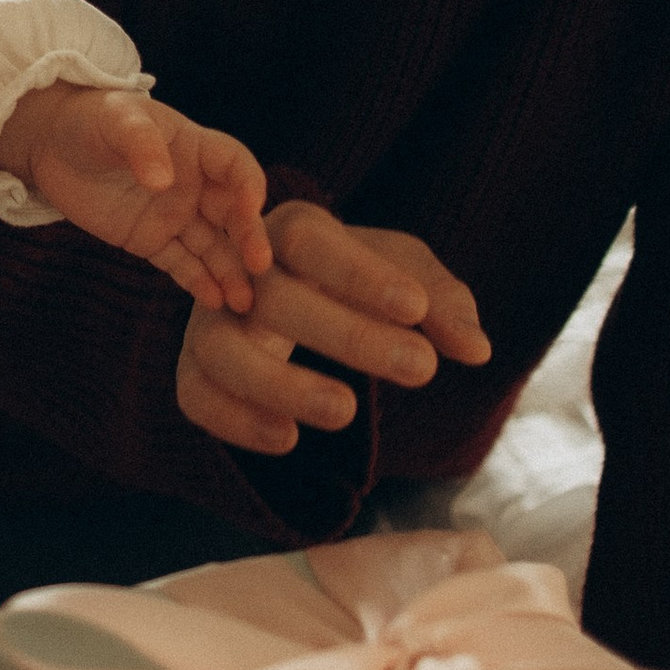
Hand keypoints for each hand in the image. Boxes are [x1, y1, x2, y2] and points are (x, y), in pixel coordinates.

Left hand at [0, 83, 271, 310]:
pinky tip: (215, 301)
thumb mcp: (115, 120)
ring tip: (244, 302)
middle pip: (232, 213)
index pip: (235, 166)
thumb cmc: (89, 119)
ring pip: (212, 246)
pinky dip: (198, 282)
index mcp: (194, 147)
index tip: (251, 209)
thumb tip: (163, 181)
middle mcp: (193, 184)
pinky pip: (181, 263)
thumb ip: (141, 144)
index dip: (249, 186)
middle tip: (260, 267)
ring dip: (231, 272)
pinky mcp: (150, 239)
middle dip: (249, 239)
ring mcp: (173, 215)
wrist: (50, 143)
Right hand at [176, 205, 491, 456]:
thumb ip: (443, 302)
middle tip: (422, 368)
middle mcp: (242, 272)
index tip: (417, 311)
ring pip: (223, 350)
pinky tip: (288, 438)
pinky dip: (236, 421)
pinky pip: (196, 396)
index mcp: (292, 230)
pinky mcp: (194, 370)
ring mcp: (211, 321)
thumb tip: (475, 349)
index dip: (359, 275)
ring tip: (348, 412)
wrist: (293, 300)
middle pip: (275, 297)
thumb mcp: (405, 273)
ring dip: (282, 384)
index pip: (311, 241)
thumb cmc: (354, 281)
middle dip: (348, 335)